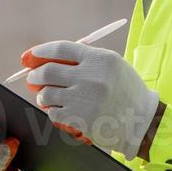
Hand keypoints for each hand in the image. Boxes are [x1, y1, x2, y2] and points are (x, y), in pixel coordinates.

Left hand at [23, 41, 159, 158]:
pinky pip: (53, 112)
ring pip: (47, 93)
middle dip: (35, 75)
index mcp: (100, 59)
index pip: (61, 48)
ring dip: (43, 95)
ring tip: (47, 97)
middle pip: (49, 71)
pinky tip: (59, 110)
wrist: (142, 121)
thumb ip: (85, 59)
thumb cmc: (126, 91)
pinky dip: (52, 111)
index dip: (41, 52)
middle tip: (32, 79)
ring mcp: (84, 99)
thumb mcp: (113, 66)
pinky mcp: (80, 119)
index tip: (29, 56)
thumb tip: (48, 60)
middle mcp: (91, 77)